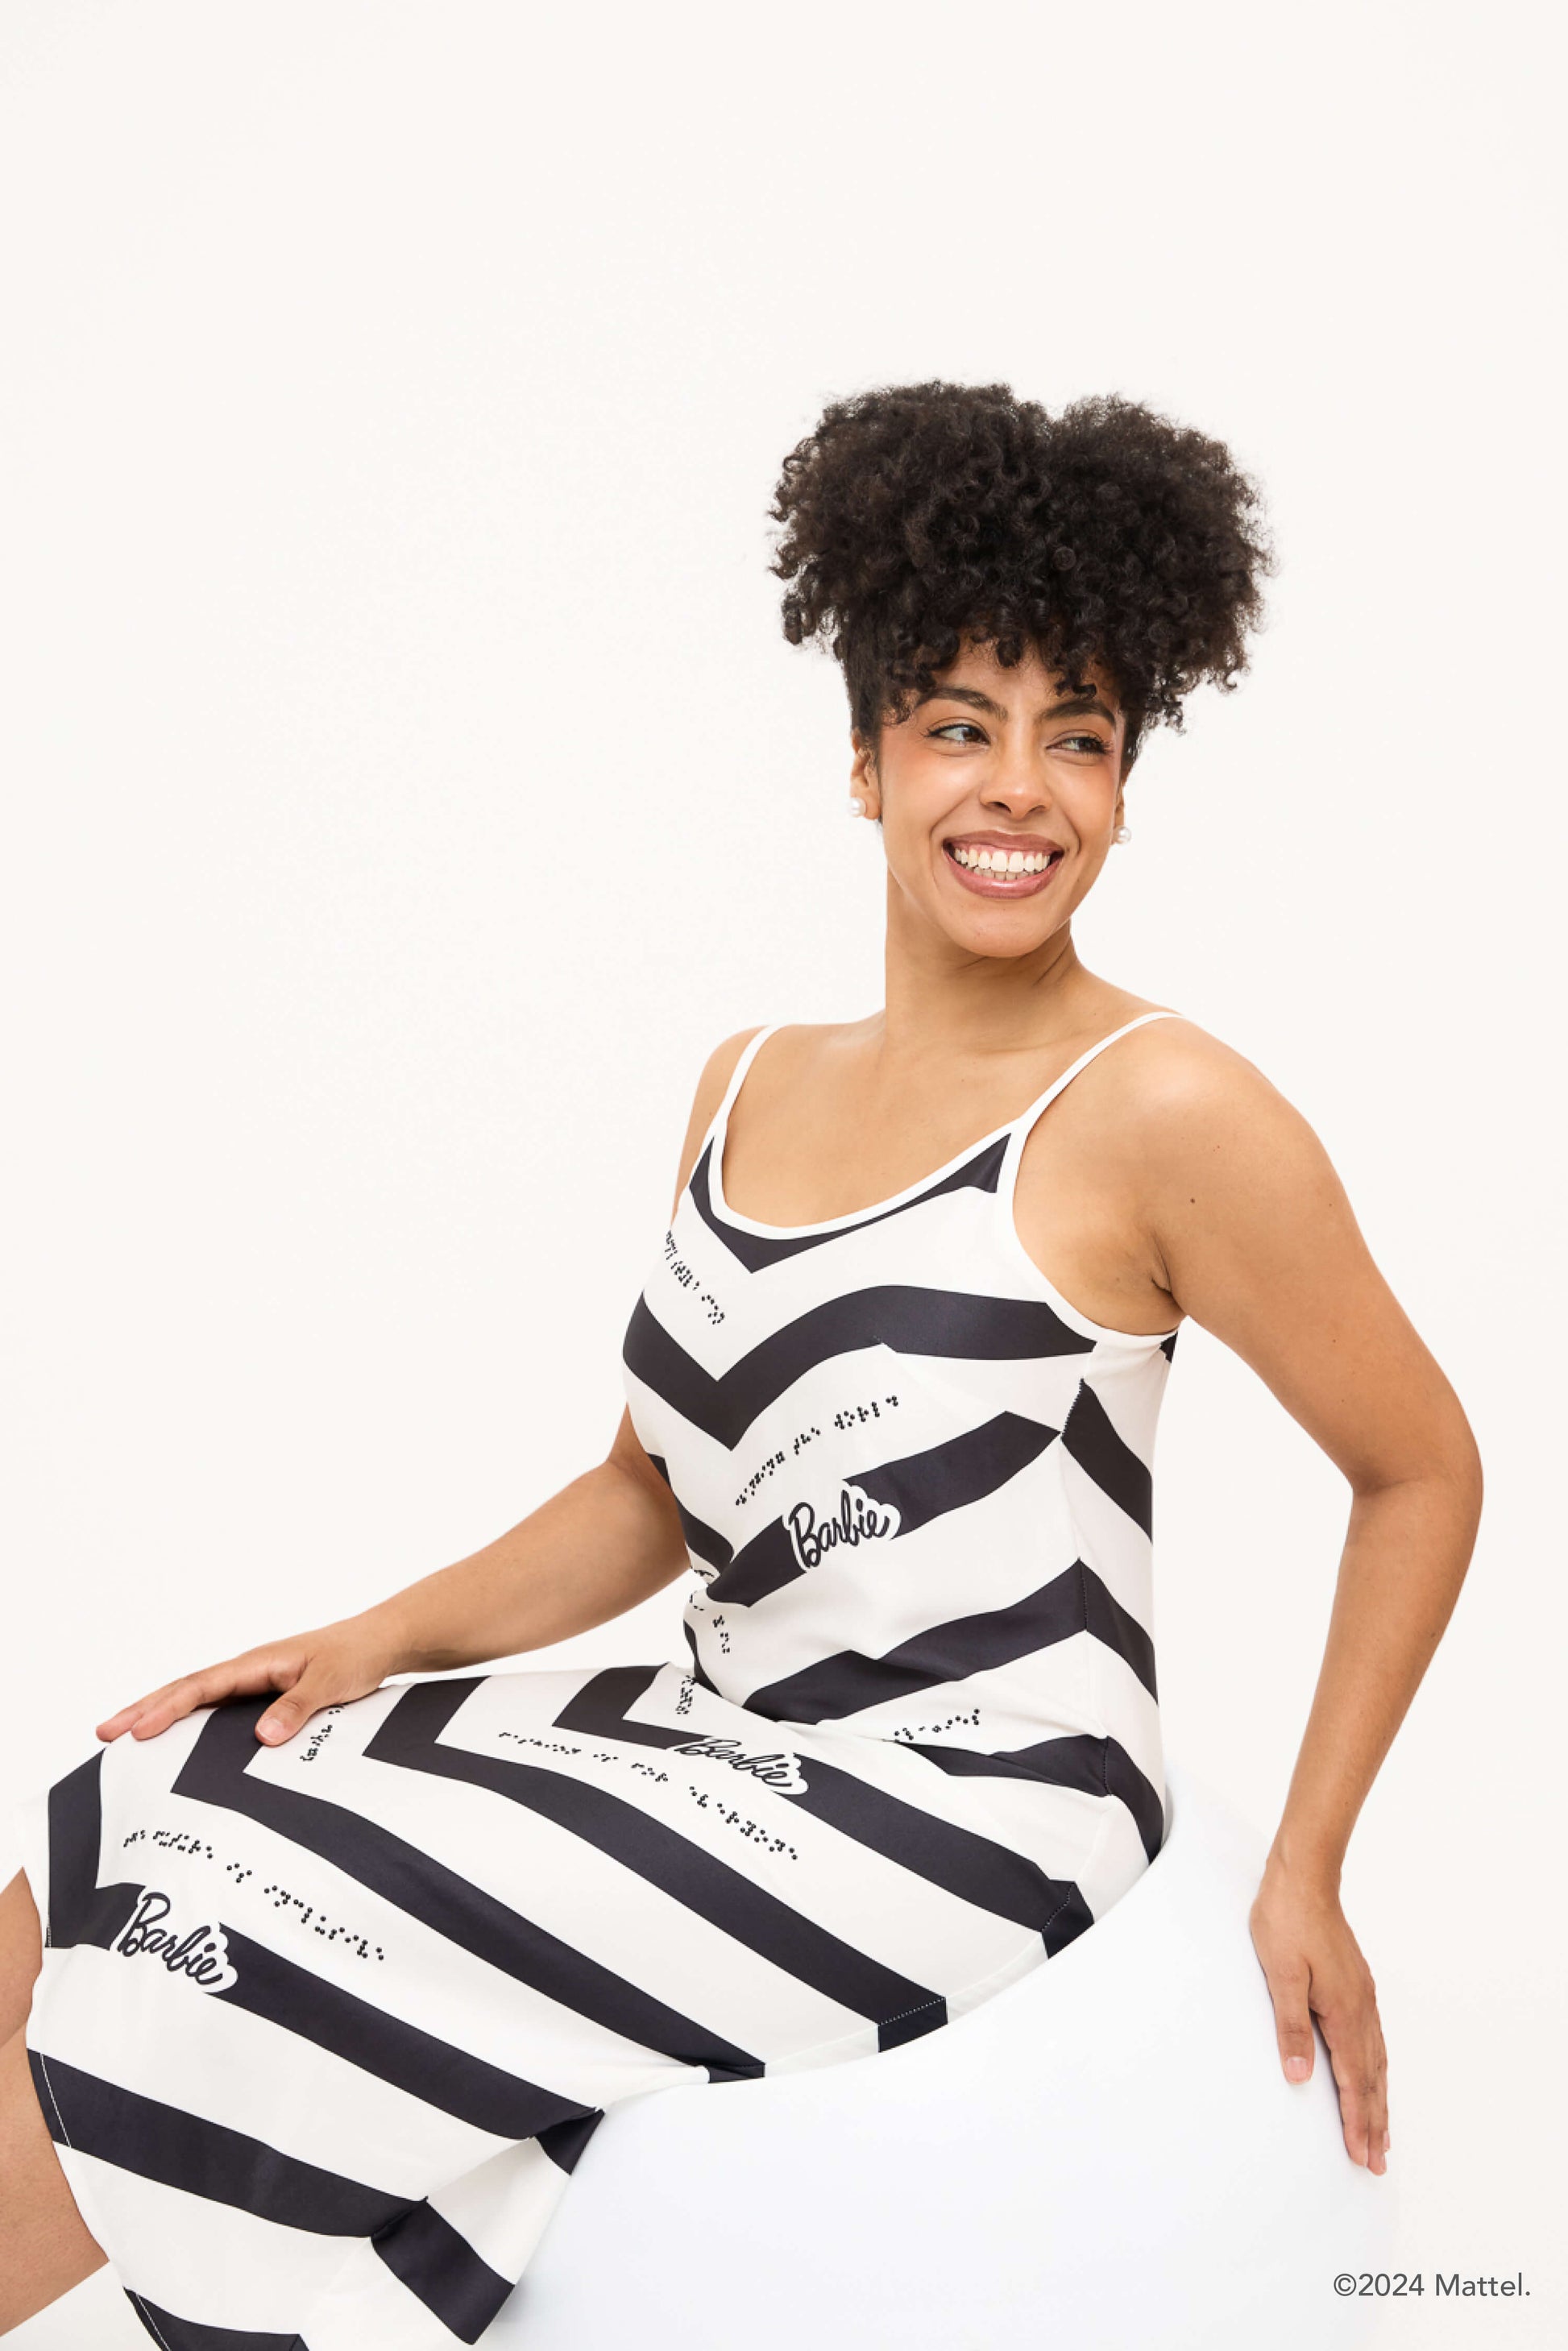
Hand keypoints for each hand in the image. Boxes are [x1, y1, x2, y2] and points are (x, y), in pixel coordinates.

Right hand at [94, 1609, 408, 1748]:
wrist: (381, 1644)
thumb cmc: (356, 1657)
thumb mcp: (332, 1682)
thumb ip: (297, 1708)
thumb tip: (261, 1737)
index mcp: (258, 1662)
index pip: (200, 1686)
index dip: (166, 1709)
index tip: (135, 1730)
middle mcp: (249, 1670)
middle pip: (186, 1690)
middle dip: (144, 1710)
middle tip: (104, 1733)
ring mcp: (254, 1682)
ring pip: (197, 1699)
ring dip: (162, 1715)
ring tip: (124, 1738)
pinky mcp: (264, 1695)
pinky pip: (218, 1710)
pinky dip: (191, 1722)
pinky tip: (177, 1743)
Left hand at [1249, 1857, 1389, 2174]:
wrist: (1303, 1877)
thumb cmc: (1287, 1921)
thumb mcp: (1280, 1975)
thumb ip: (1291, 2026)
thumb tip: (1300, 2077)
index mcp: (1343, 2012)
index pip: (1353, 2081)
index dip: (1356, 2121)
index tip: (1362, 2156)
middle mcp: (1360, 2009)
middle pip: (1372, 2078)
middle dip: (1374, 2122)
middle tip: (1377, 2161)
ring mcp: (1361, 1996)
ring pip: (1376, 2060)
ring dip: (1379, 2099)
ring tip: (1382, 2132)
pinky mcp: (1355, 1984)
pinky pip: (1372, 2039)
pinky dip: (1376, 2069)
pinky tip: (1373, 2073)